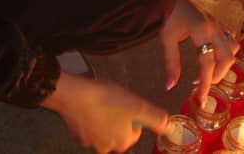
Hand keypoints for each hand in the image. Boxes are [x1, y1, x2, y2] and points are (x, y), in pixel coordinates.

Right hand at [43, 73, 168, 153]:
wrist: (73, 95)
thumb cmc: (107, 99)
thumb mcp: (138, 106)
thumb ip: (156, 119)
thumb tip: (170, 129)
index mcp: (123, 142)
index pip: (135, 132)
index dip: (133, 115)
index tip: (127, 104)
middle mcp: (106, 148)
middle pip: (118, 132)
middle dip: (118, 118)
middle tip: (114, 101)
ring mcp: (89, 143)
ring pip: (103, 130)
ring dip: (104, 118)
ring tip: (102, 102)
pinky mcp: (76, 134)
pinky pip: (88, 127)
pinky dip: (90, 117)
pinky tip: (90, 105)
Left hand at [159, 0, 238, 103]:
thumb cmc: (165, 12)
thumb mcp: (166, 38)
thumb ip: (171, 63)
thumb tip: (170, 86)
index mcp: (202, 32)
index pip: (208, 65)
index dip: (205, 85)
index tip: (200, 100)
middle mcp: (214, 27)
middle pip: (226, 58)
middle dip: (217, 76)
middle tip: (202, 86)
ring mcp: (216, 23)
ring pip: (232, 47)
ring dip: (224, 62)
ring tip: (209, 71)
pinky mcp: (214, 20)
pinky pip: (229, 37)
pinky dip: (226, 49)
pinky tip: (213, 54)